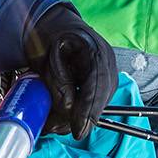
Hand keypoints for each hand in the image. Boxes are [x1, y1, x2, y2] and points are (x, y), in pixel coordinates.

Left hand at [23, 2, 117, 139]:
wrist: (55, 27)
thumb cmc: (50, 38)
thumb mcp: (48, 59)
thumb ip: (59, 82)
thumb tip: (68, 109)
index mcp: (94, 51)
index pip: (97, 86)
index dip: (88, 112)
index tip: (77, 131)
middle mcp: (108, 62)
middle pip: (101, 98)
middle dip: (81, 119)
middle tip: (57, 130)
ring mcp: (109, 71)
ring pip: (99, 103)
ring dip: (79, 117)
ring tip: (55, 124)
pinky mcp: (104, 81)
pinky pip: (96, 100)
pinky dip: (81, 110)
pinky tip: (65, 116)